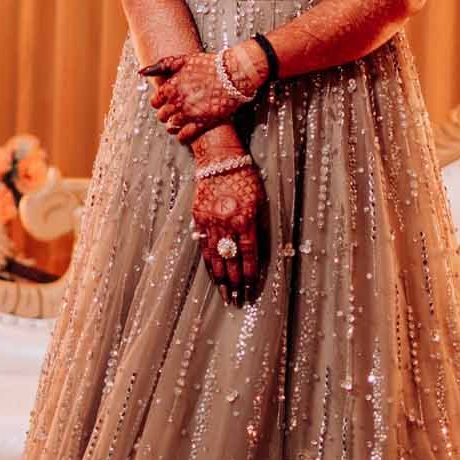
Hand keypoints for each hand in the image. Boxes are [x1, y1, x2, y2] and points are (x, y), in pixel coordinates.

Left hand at [138, 47, 259, 143]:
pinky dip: (182, 136)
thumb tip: (142, 72)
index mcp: (172, 86)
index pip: (155, 101)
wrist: (234, 74)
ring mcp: (190, 113)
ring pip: (171, 126)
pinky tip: (184, 132)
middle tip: (173, 111)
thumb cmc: (209, 65)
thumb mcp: (184, 59)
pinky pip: (185, 136)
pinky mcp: (202, 122)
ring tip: (179, 121)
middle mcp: (178, 101)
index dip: (159, 101)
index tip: (166, 100)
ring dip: (173, 125)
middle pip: (162, 115)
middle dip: (166, 113)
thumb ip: (162, 65)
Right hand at [191, 162, 265, 305]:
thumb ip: (261, 228)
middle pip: (231, 261)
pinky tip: (213, 276)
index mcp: (246, 219)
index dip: (250, 275)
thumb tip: (260, 254)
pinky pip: (204, 247)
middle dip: (236, 283)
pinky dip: (209, 264)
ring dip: (221, 279)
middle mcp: (227, 223)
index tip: (252, 290)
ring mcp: (210, 222)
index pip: (249, 255)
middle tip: (238, 300)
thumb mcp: (261, 201)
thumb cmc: (246, 178)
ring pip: (216, 258)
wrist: (219, 160)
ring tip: (226, 295)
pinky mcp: (199, 219)